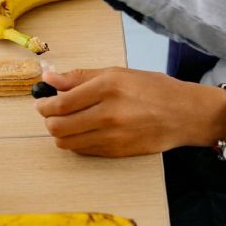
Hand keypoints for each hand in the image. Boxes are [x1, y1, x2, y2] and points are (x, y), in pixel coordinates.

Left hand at [34, 67, 225, 156]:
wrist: (184, 114)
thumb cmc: (152, 88)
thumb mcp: (117, 73)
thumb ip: (80, 77)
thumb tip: (49, 78)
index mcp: (108, 87)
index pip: (62, 103)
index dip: (45, 105)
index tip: (41, 102)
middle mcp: (109, 113)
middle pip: (59, 126)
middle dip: (48, 120)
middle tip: (49, 113)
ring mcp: (114, 136)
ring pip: (68, 142)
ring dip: (59, 134)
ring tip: (63, 123)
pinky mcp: (118, 152)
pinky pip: (83, 150)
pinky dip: (75, 142)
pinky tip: (81, 131)